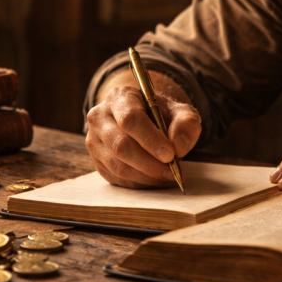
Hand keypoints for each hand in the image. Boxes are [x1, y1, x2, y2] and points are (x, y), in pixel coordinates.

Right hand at [86, 86, 200, 188]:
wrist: (146, 122)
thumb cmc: (162, 115)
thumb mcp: (181, 112)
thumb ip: (186, 123)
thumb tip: (178, 145)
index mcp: (120, 97)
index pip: (130, 119)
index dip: (150, 139)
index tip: (170, 154)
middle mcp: (100, 117)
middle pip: (120, 145)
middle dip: (149, 163)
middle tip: (172, 171)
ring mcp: (94, 141)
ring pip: (117, 165)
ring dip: (146, 176)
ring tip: (168, 176)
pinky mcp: (97, 161)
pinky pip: (116, 178)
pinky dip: (139, 183)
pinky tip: (155, 179)